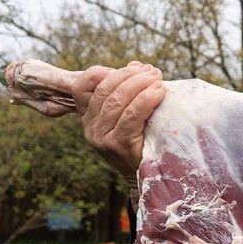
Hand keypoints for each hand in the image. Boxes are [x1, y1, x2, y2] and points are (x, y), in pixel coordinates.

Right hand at [73, 62, 166, 185]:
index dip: (105, 71)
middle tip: (153, 72)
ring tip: (158, 79)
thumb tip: (137, 66)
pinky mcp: (117, 145)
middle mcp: (90, 126)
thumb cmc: (142, 142)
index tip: (133, 69)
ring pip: (117, 100)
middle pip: (105, 89)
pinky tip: (159, 93)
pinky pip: (131, 115)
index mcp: (88, 116)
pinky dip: (146, 100)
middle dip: (131, 75)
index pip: (83, 85)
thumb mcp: (130, 115)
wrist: (148, 178)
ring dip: (140, 84)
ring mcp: (101, 137)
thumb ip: (128, 92)